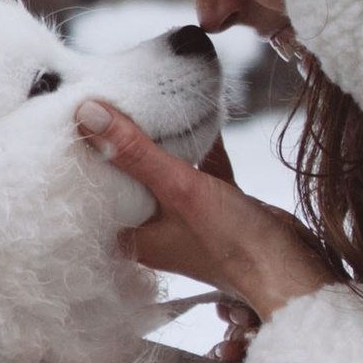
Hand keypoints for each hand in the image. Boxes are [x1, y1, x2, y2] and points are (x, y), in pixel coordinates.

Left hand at [75, 106, 336, 323]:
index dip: (84, 156)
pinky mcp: (215, 203)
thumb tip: (88, 114)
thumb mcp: (179, 189)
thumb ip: (136, 152)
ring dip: (161, 137)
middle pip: (129, 174)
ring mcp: (186, 214)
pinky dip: (199, 142)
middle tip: (106, 95)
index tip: (72, 117)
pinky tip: (198, 112)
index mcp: (134, 235)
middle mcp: (155, 227)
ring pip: (165, 166)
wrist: (291, 267)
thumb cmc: (234, 245)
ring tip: (146, 96)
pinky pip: (199, 165)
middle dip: (122, 139)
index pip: (95, 191)